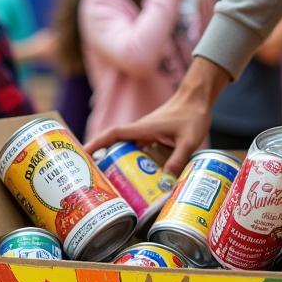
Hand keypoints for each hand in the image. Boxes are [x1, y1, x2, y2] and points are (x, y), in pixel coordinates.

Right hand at [86, 58, 229, 175]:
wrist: (198, 99)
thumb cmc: (192, 114)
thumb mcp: (189, 140)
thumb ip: (178, 159)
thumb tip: (166, 181)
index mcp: (142, 128)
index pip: (113, 135)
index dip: (97, 143)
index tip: (83, 154)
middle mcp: (140, 131)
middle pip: (114, 145)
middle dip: (103, 159)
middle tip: (96, 179)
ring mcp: (145, 134)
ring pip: (126, 149)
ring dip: (118, 162)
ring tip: (114, 183)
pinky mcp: (153, 137)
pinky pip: (138, 150)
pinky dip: (133, 162)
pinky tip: (138, 177)